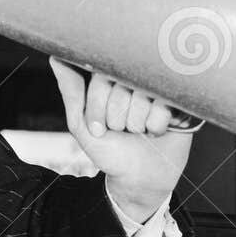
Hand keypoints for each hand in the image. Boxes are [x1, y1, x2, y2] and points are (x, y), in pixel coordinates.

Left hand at [49, 58, 191, 221]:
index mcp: (112, 80)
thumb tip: (56, 57)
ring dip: (139, 122)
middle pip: (124, 85)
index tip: (99, 129)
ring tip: (140, 131)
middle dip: (119, 118)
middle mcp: (136, 79)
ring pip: (145, 95)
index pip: (102, 77)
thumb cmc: (110, 152)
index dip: (98, 106)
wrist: (140, 178)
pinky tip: (157, 131)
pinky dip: (156, 125)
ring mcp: (158, 88)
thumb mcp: (82, 125)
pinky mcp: (179, 100)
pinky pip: (165, 105)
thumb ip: (72, 92)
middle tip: (123, 131)